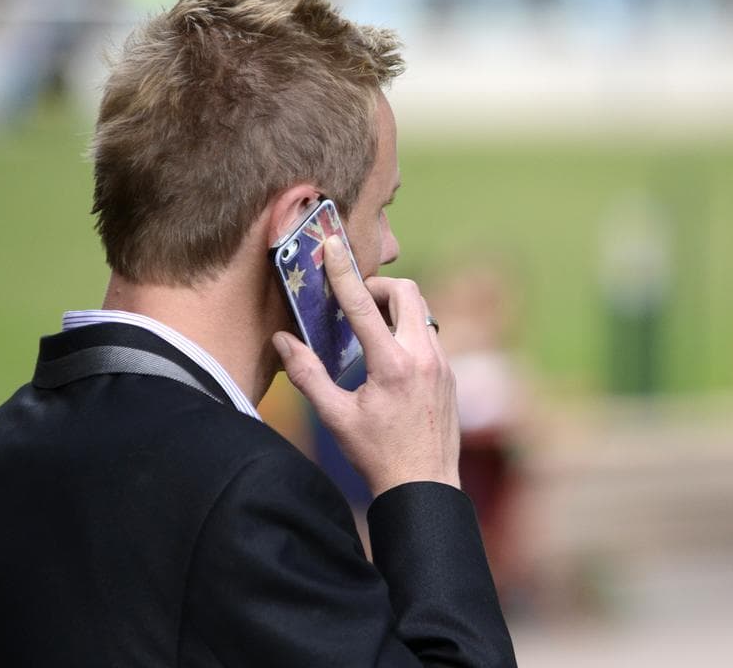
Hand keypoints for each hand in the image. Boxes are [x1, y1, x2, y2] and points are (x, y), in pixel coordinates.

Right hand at [272, 237, 459, 497]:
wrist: (424, 486)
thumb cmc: (378, 455)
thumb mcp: (335, 417)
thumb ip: (307, 374)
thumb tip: (282, 340)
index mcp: (391, 365)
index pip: (362, 305)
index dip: (343, 271)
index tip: (333, 245)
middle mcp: (422, 357)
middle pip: (405, 292)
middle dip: (378, 288)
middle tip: (355, 303)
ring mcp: (442, 363)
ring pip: (421, 312)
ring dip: (394, 310)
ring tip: (368, 332)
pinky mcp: (450, 373)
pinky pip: (430, 335)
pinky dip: (407, 332)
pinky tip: (389, 358)